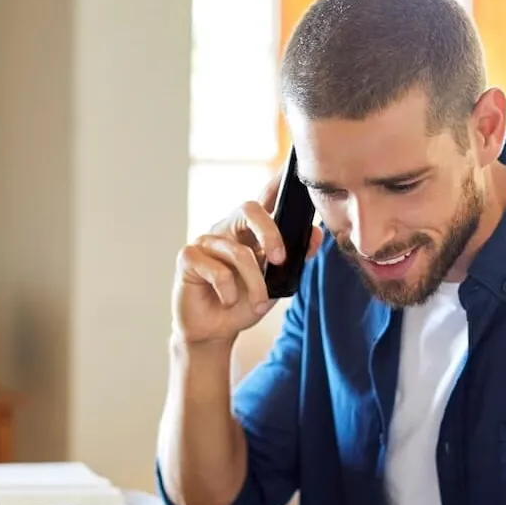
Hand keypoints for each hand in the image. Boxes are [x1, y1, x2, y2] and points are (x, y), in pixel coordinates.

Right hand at [172, 169, 324, 347]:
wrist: (215, 331)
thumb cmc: (243, 303)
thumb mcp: (276, 284)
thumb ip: (296, 259)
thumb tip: (317, 234)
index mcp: (248, 232)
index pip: (262, 200)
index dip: (275, 183)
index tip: (289, 173)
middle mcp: (226, 229)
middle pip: (248, 209)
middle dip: (270, 233)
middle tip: (280, 260)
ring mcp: (205, 241)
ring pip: (239, 253)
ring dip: (255, 285)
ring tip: (258, 305)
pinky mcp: (188, 257)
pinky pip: (217, 270)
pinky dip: (229, 292)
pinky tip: (226, 300)